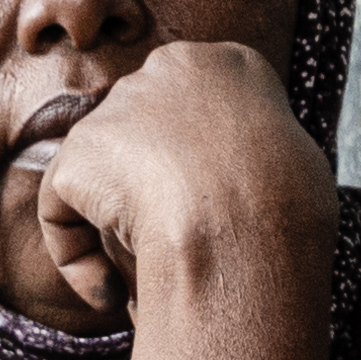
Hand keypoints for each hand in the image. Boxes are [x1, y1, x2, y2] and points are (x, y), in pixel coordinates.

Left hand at [11, 32, 335, 332]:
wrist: (247, 222)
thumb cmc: (289, 208)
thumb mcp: (296, 166)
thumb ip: (254, 160)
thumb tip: (231, 195)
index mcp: (230, 64)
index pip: (199, 105)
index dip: (199, 165)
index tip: (210, 212)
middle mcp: (167, 69)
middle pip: (144, 132)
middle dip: (149, 187)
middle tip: (169, 245)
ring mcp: (118, 107)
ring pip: (103, 173)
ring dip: (117, 227)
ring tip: (143, 279)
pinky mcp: (79, 151)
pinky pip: (64, 212)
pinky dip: (79, 257)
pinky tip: (109, 295)